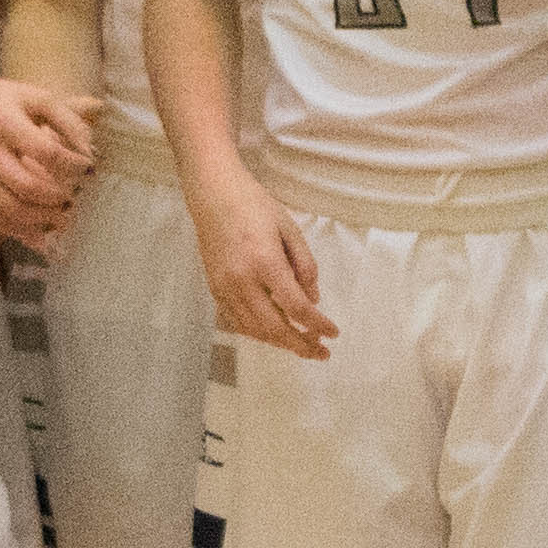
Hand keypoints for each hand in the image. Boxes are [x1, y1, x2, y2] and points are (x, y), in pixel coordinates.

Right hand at [0, 70, 97, 250]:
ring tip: (64, 213)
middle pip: (26, 187)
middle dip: (59, 197)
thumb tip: (90, 151)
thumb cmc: (2, 101)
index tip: (88, 167)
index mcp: (5, 123)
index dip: (73, 164)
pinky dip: (21, 233)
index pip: (45, 151)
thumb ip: (69, 119)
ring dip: (44, 218)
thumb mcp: (37, 97)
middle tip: (75, 196)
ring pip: (11, 210)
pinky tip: (42, 235)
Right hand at [189, 169, 339, 359]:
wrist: (213, 194)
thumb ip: (305, 266)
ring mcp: (224, 288)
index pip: (297, 307)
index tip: (334, 334)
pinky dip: (257, 332)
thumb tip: (313, 300)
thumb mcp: (290, 229)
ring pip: (253, 330)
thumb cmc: (255, 205)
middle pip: (274, 328)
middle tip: (321, 352)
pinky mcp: (213, 289)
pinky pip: (236, 322)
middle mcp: (242, 281)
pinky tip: (273, 331)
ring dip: (279, 342)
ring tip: (301, 343)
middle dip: (300, 345)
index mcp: (265, 263)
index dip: (318, 325)